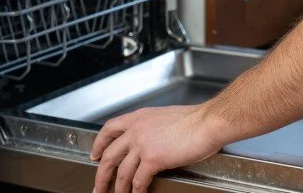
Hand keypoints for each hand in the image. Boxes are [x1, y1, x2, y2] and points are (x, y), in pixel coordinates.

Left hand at [90, 105, 224, 192]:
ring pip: (121, 172)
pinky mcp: (153, 159)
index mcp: (139, 118)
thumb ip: (153, 127)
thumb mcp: (165, 116)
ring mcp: (143, 145)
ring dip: (118, 188)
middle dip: (101, 174)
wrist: (207, 122)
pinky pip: (138, 181)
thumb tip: (151, 140)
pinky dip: (136, 191)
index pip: (109, 129)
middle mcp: (136, 130)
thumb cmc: (195, 119)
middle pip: (109, 155)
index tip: (95, 154)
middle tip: (98, 186)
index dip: (99, 144)